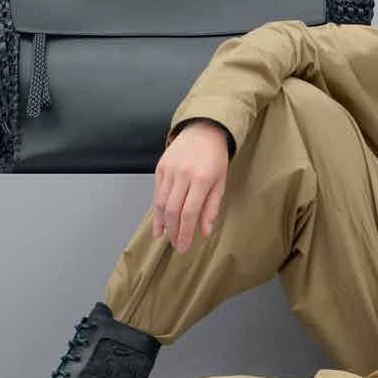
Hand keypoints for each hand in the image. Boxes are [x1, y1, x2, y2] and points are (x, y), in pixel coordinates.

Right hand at [150, 120, 231, 252]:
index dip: (185, 233)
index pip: (189, 213)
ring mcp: (169, 170)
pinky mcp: (160, 167)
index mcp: (202, 179)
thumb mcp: (220, 182)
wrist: (203, 130)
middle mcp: (183, 174)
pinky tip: (159, 222)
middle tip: (176, 245)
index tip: (184, 247)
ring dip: (162, 223)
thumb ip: (211, 208)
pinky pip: (156, 193)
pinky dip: (156, 210)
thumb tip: (205, 231)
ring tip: (165, 236)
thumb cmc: (215, 157)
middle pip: (172, 210)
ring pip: (161, 203)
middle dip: (173, 231)